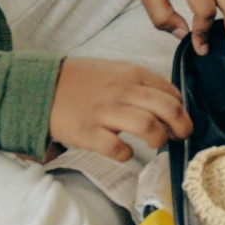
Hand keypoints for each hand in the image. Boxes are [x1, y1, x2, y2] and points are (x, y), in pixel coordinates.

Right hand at [49, 56, 190, 161]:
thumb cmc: (82, 81)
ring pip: (148, 127)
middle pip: (168, 109)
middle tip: (181, 137)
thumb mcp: (116, 71)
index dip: (182, 109)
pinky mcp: (87, 133)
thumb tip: (169, 102)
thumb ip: (141, 84)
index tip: (180, 120)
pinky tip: (126, 153)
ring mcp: (105, 112)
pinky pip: (116, 148)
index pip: (171, 92)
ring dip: (159, 139)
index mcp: (133, 74)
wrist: (41, 86)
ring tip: (157, 144)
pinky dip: (126, 154)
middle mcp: (123, 91)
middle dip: (182, 126)